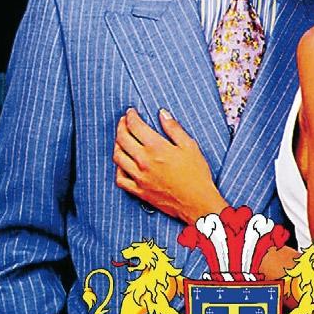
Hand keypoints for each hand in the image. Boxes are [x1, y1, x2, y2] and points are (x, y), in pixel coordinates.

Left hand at [113, 108, 226, 222]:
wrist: (196, 202)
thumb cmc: (196, 174)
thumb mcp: (189, 146)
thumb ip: (173, 128)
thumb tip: (162, 113)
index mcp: (156, 148)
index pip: (135, 126)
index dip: (130, 116)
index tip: (131, 112)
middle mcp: (143, 161)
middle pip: (122, 139)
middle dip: (121, 126)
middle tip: (123, 121)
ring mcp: (139, 177)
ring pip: (118, 157)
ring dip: (116, 144)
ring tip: (121, 138)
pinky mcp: (139, 191)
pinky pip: (120, 178)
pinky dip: (118, 168)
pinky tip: (123, 163)